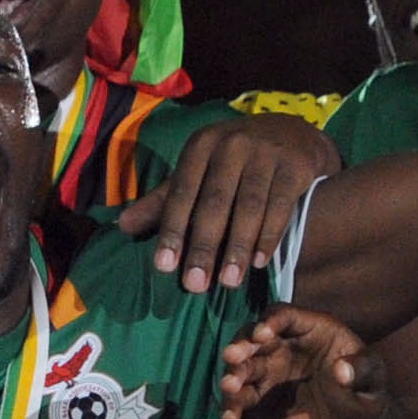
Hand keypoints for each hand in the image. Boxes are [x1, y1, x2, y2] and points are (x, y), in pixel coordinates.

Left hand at [115, 112, 338, 291]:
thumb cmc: (234, 161)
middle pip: (214, 202)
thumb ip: (164, 201)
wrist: (291, 133)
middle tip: (196, 285)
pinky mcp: (294, 166)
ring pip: (248, 207)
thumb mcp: (198, 171)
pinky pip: (280, 206)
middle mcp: (232, 145)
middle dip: (203, 246)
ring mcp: (266, 153)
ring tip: (229, 282)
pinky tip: (260, 263)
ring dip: (238, 247)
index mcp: (201, 146)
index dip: (172, 230)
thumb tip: (122, 227)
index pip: (181, 192)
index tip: (164, 266)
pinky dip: (269, 236)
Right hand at [218, 305, 386, 418]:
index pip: (285, 315)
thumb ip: (362, 370)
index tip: (263, 335)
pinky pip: (242, 399)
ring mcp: (268, 372)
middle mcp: (282, 346)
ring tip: (230, 387)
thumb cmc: (364, 391)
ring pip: (243, 368)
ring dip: (233, 375)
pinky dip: (233, 407)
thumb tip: (343, 370)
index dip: (272, 321)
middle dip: (241, 346)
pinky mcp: (259, 399)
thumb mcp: (372, 379)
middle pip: (253, 338)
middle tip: (232, 357)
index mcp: (310, 329)